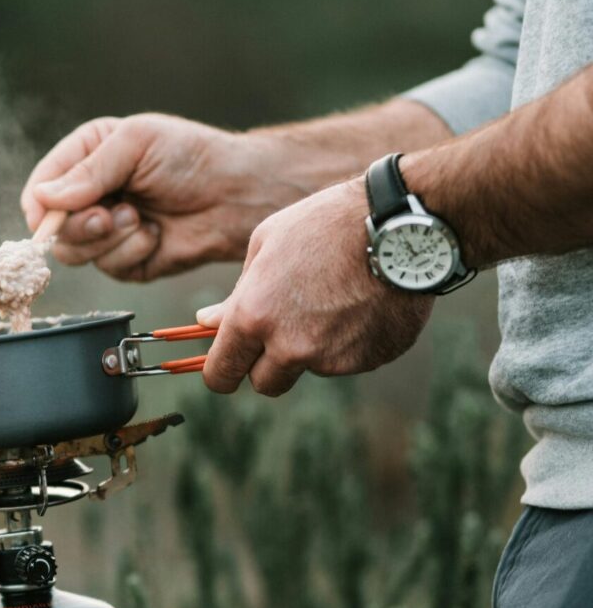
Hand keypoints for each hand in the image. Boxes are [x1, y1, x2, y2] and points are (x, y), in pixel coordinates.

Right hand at [20, 114, 311, 279]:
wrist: (235, 195)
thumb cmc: (190, 157)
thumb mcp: (135, 145)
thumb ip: (88, 171)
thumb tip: (44, 198)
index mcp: (84, 158)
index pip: (39, 189)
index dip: (40, 209)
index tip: (50, 220)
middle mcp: (89, 196)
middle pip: (52, 229)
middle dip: (81, 226)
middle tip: (112, 215)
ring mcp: (106, 231)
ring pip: (76, 254)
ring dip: (110, 239)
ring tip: (141, 218)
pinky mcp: (126, 260)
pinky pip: (109, 268)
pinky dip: (133, 253)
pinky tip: (156, 235)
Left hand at [195, 179, 433, 396]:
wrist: (401, 224)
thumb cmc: (325, 223)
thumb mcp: (266, 244)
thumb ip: (236, 294)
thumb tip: (207, 323)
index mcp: (253, 317)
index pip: (221, 374)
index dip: (220, 374)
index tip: (226, 367)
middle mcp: (290, 346)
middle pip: (265, 384)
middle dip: (267, 365)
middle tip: (284, 329)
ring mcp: (332, 358)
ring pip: (310, 369)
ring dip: (313, 348)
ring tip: (334, 299)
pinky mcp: (369, 360)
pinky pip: (348, 361)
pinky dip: (350, 342)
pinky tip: (362, 303)